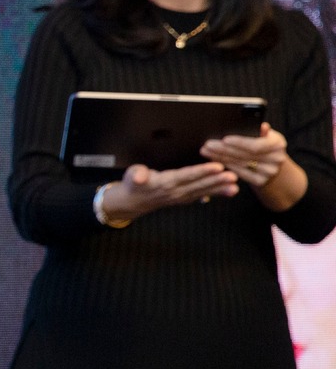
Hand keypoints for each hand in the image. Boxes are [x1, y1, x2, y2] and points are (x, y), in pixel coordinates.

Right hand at [98, 160, 238, 223]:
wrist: (134, 201)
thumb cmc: (134, 183)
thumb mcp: (132, 176)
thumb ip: (137, 174)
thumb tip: (139, 177)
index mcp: (165, 183)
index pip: (187, 176)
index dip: (202, 172)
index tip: (217, 167)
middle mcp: (176, 191)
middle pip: (199, 184)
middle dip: (217, 180)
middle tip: (233, 176)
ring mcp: (183, 197)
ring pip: (204, 190)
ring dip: (220, 188)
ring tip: (236, 184)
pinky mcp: (187, 198)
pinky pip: (204, 195)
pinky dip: (218, 193)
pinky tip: (231, 190)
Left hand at [201, 123, 304, 210]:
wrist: (269, 162)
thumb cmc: (261, 142)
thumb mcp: (262, 133)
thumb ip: (258, 130)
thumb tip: (261, 125)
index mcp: (278, 143)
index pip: (256, 145)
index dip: (240, 142)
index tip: (224, 139)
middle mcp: (277, 159)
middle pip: (245, 155)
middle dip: (223, 149)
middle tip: (207, 145)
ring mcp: (270, 172)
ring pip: (240, 164)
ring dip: (220, 157)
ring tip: (206, 151)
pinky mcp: (261, 181)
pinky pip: (239, 173)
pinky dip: (226, 166)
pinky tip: (214, 160)